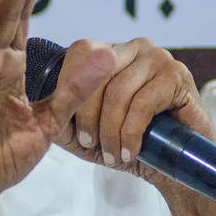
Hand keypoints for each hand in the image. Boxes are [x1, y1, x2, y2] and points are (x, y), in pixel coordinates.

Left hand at [49, 38, 215, 215]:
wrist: (175, 168)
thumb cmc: (128, 145)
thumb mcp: (84, 134)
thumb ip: (60, 116)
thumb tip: (36, 104)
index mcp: (109, 53)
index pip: (78, 52)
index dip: (70, 90)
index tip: (73, 131)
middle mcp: (133, 48)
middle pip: (97, 70)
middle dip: (88, 115)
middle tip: (91, 145)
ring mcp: (158, 57)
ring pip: (119, 90)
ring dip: (110, 130)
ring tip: (112, 155)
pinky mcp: (179, 75)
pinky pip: (143, 103)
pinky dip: (131, 133)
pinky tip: (129, 152)